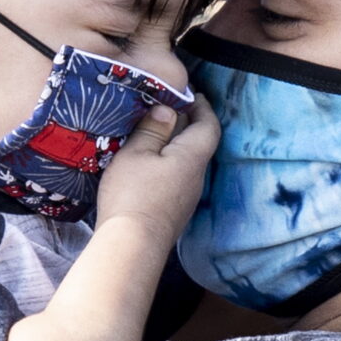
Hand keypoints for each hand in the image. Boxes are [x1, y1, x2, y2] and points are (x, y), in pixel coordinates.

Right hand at [95, 94, 218, 243]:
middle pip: (199, 143)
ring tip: (150, 133)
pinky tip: (146, 165)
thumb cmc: (133, 195)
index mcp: (192, 157)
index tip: (189, 93)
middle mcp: (196, 178)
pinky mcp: (174, 212)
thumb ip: (153, 129)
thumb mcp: (135, 153)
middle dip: (185, 123)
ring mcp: (187, 198)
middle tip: (164, 107)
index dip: (202, 106)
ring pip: (186, 162)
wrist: (131, 247)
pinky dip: (166, 165)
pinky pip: (176, 179)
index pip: (208, 125)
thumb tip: (169, 111)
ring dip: (174, 145)